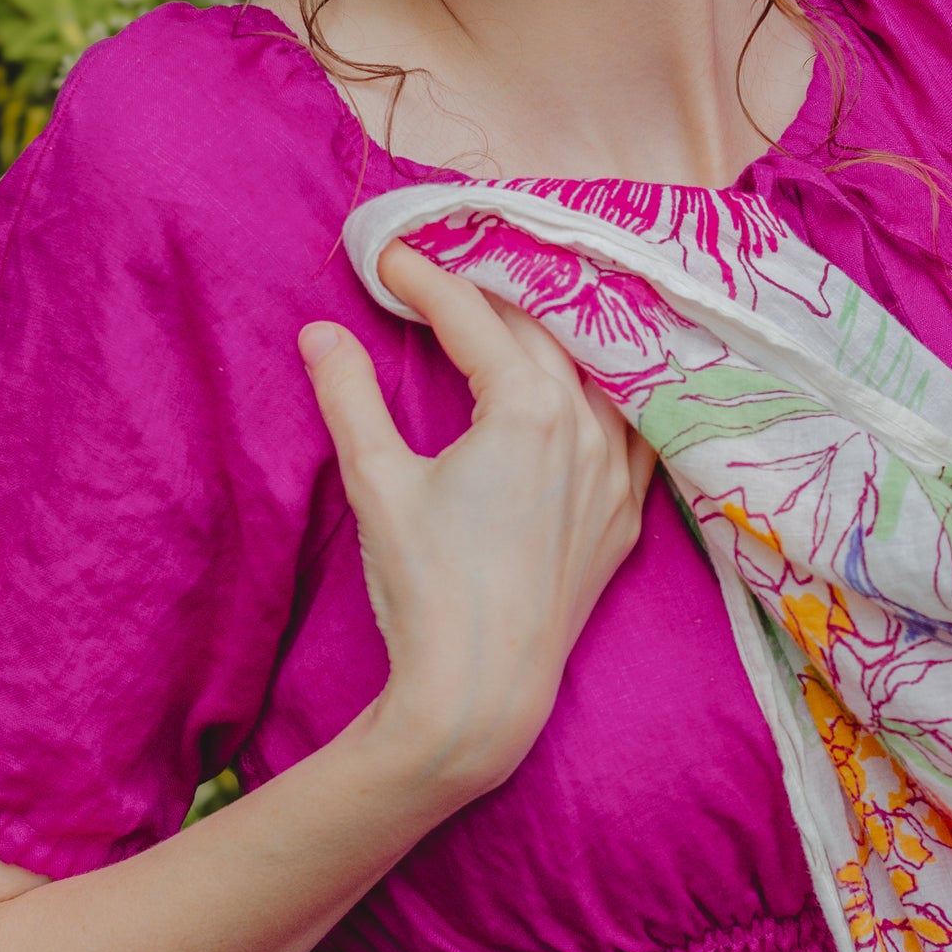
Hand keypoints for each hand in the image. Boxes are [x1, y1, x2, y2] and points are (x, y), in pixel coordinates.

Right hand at [299, 242, 657, 801]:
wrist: (482, 693)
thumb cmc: (426, 590)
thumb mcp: (377, 483)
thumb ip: (350, 396)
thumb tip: (321, 334)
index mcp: (528, 410)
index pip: (473, 316)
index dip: (424, 278)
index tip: (386, 258)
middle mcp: (586, 431)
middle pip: (537, 330)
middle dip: (485, 294)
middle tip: (438, 275)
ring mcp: (614, 476)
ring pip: (594, 372)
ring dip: (552, 336)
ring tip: (514, 313)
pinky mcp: (623, 518)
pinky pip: (630, 430)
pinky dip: (604, 395)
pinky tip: (587, 388)